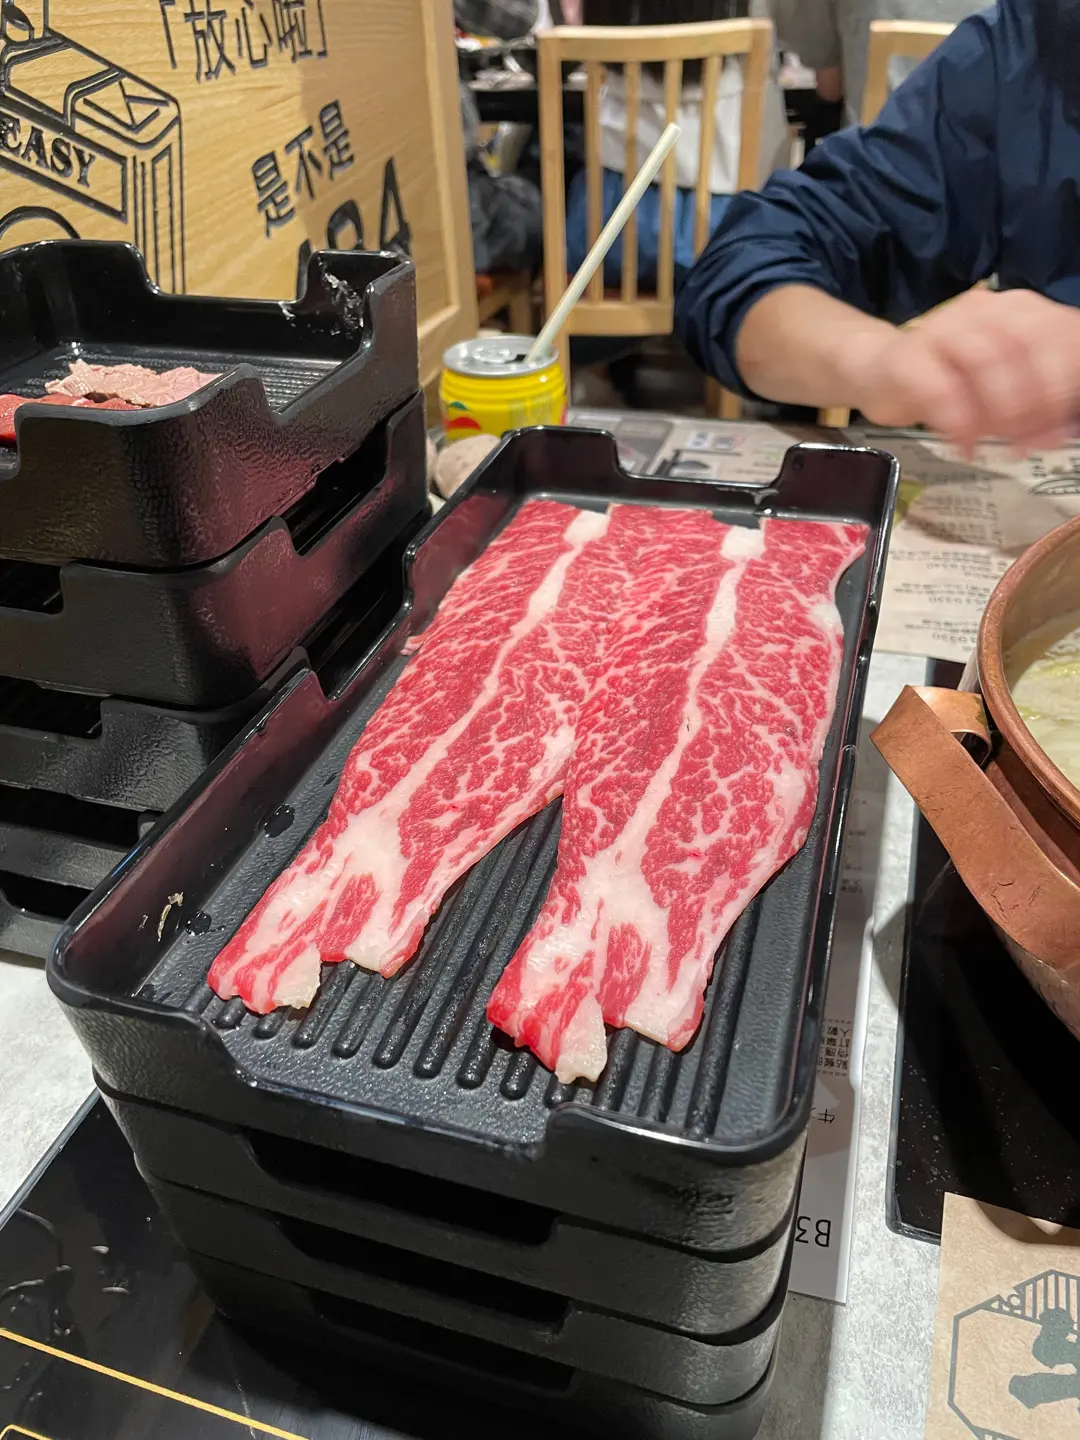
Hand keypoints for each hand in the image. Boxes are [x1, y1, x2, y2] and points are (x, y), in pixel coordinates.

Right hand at [846, 288, 1079, 456]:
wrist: (879, 370)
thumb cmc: (947, 379)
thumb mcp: (1002, 389)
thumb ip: (1034, 406)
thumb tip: (1058, 435)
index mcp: (1016, 310)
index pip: (1059, 333)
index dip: (1067, 380)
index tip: (1062, 424)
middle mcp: (983, 310)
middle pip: (1028, 343)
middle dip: (1038, 399)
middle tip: (1032, 440)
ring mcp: (944, 328)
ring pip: (987, 359)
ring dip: (1001, 409)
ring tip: (1000, 444)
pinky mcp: (908, 356)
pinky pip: (940, 388)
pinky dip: (959, 424)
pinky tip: (965, 447)